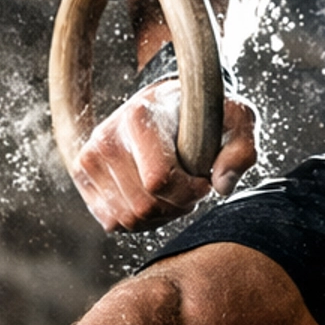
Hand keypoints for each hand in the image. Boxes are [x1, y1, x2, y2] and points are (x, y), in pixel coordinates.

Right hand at [71, 81, 257, 232]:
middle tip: (191, 187)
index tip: (204, 179)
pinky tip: (154, 196)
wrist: (164, 103)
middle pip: (144, 205)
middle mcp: (106, 138)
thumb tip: (221, 186)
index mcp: (140, 117)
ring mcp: (89, 159)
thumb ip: (241, 149)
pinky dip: (139, 218)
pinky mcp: (83, 177)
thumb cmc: (202, 115)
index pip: (159, 180)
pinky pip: (113, 222)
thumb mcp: (235, 120)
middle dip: (177, 205)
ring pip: (129, 219)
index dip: (190, 191)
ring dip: (160, 214)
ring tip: (174, 190)